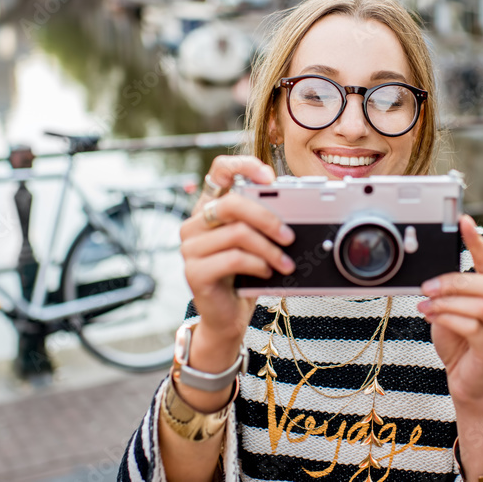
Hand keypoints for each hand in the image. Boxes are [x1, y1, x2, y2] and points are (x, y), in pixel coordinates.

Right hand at [180, 156, 295, 352]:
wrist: (227, 317)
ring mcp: (190, 248)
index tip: (270, 176)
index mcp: (209, 209)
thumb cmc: (243, 276)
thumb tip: (292, 210)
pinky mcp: (194, 272)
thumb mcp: (255, 243)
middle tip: (289, 235)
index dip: (244, 165)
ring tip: (286, 263)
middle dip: (267, 217)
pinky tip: (267, 272)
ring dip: (270, 249)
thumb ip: (262, 223)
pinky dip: (258, 264)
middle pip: (232, 203)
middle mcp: (195, 224)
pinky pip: (233, 258)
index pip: (219, 170)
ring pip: (237, 233)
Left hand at [417, 215, 482, 406]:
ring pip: (480, 305)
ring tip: (426, 306)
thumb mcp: (450, 309)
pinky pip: (472, 327)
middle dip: (453, 282)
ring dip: (447, 302)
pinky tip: (432, 317)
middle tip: (428, 286)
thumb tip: (434, 274)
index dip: (477, 241)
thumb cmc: (458, 341)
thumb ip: (450, 292)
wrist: (464, 381)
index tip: (464, 221)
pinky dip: (447, 318)